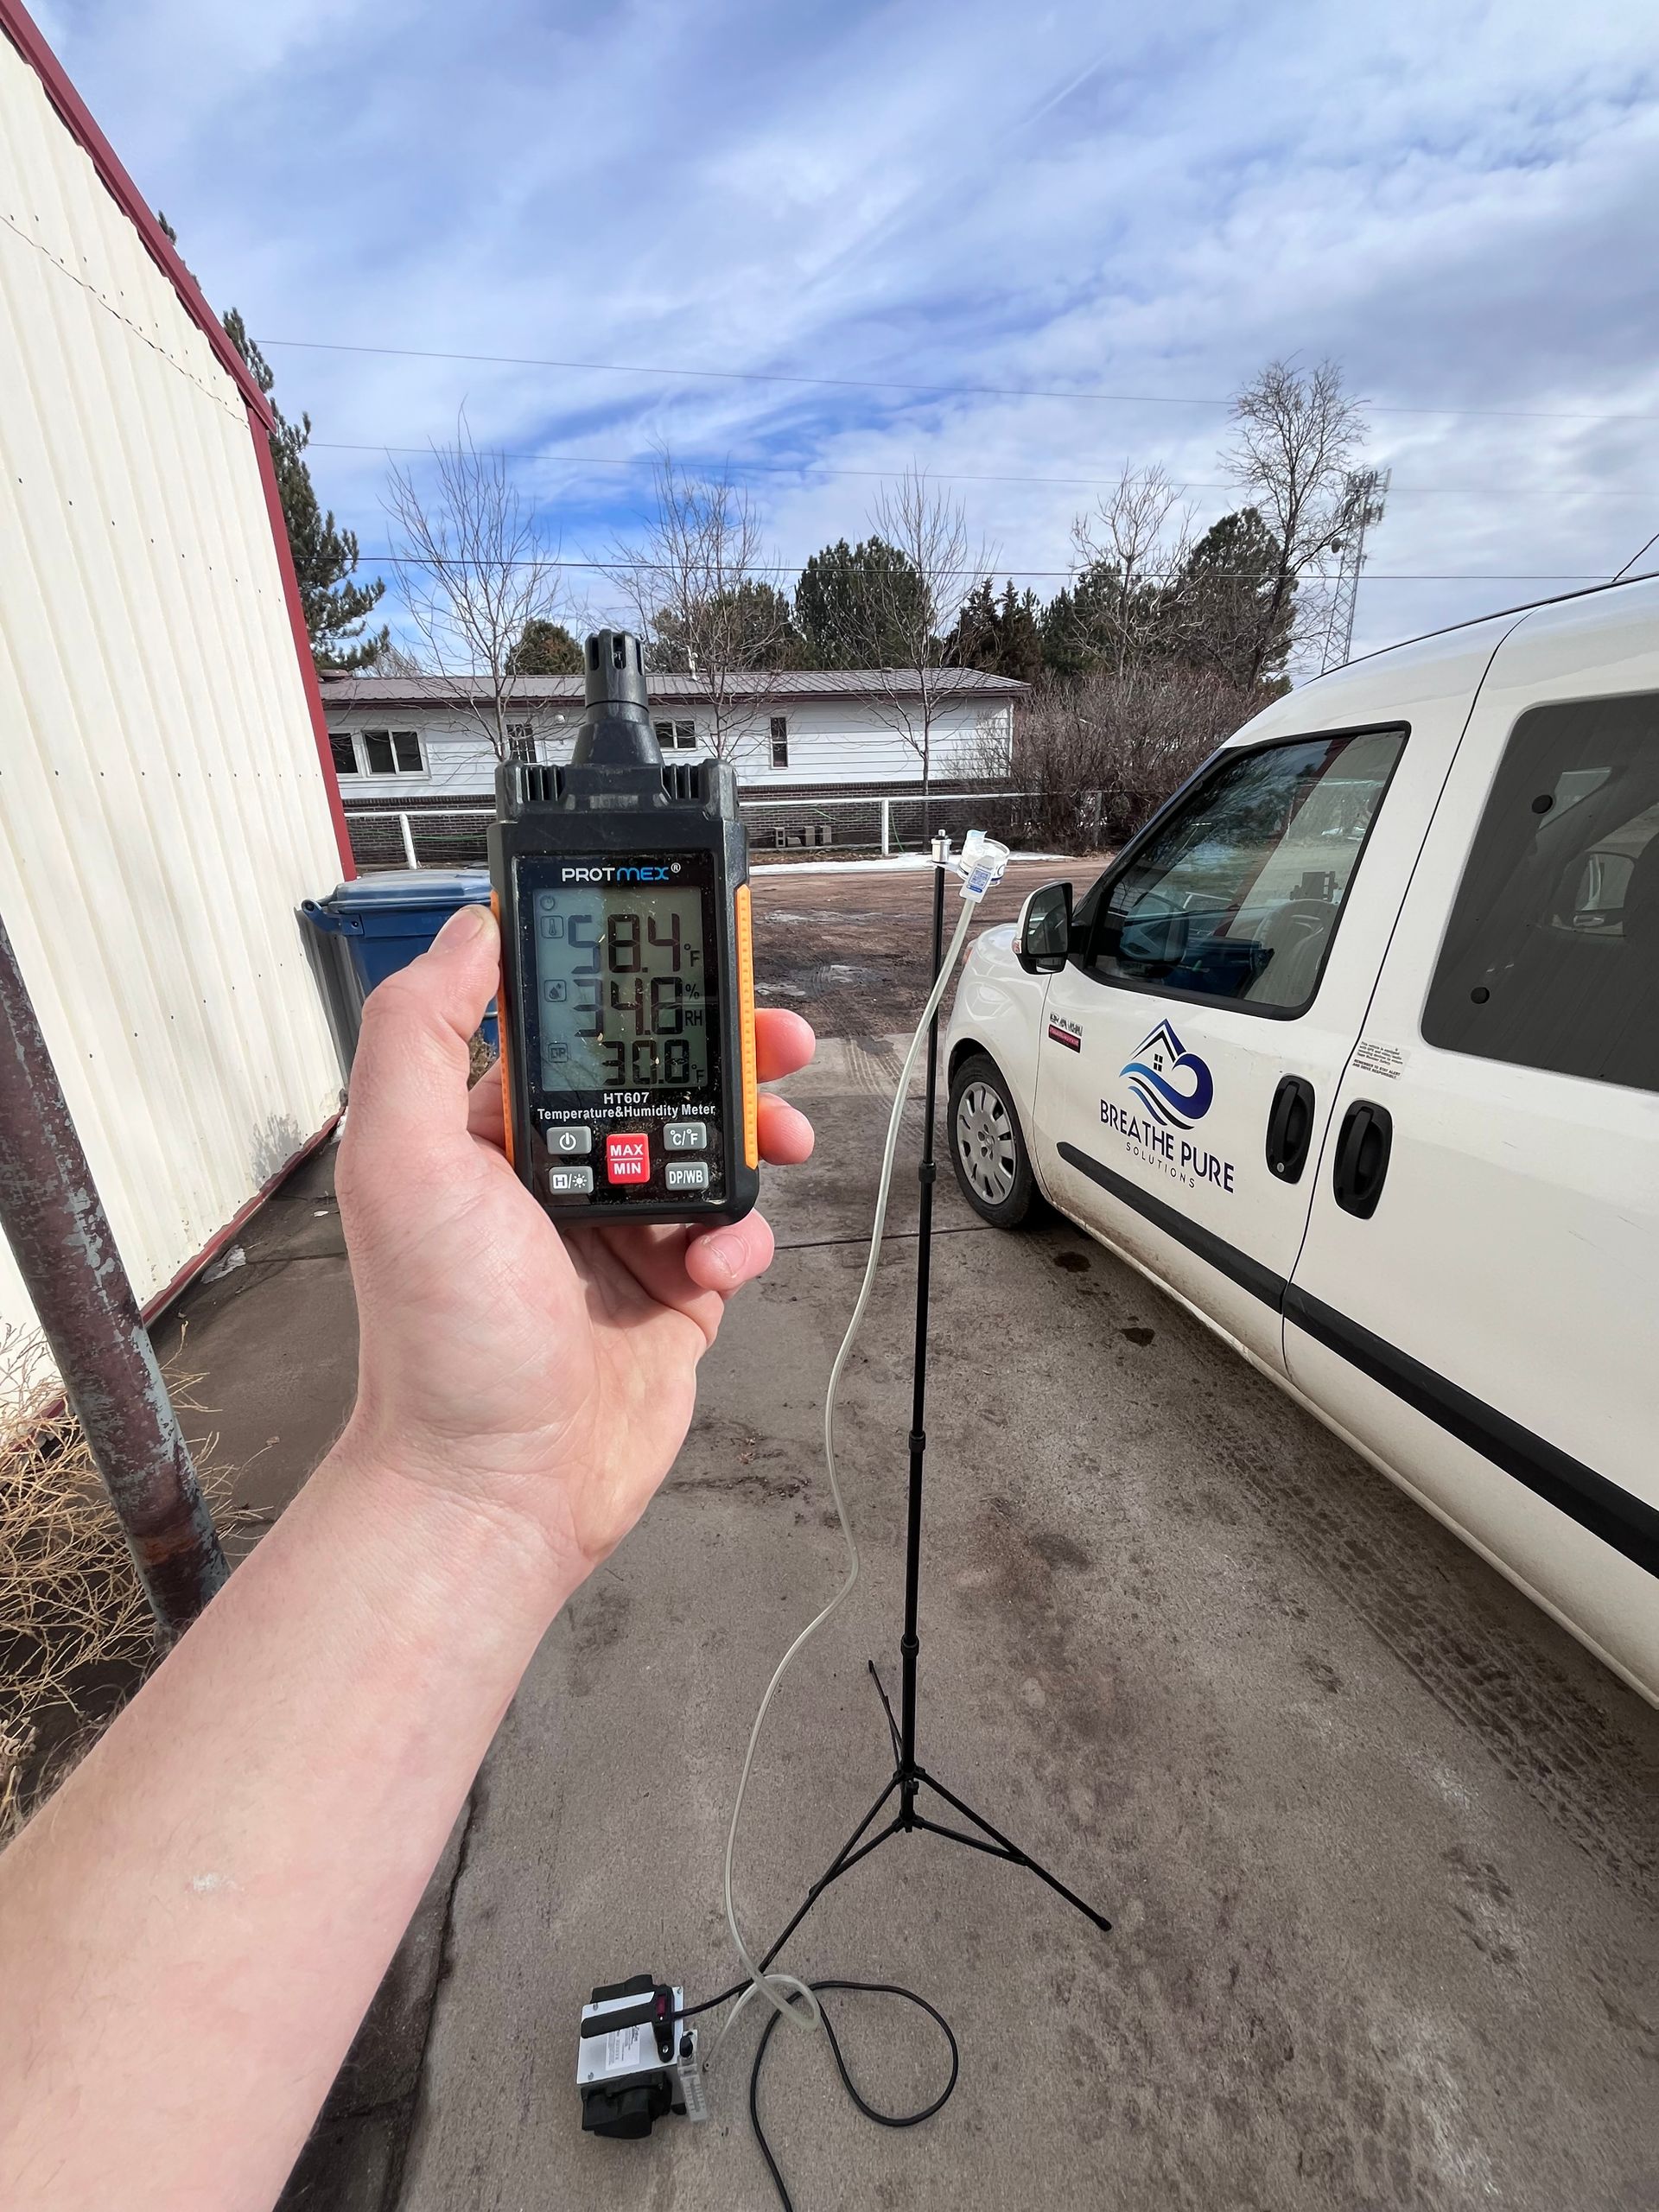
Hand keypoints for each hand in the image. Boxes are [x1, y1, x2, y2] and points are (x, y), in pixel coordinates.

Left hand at [335, 903, 813, 1594]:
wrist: (497, 1487)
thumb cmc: (439, 1340)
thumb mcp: (400, 1162)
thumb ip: (421, 1033)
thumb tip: (469, 930)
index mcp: (493, 1132)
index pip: (574, 1028)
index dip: (637, 988)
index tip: (688, 956)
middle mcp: (558, 1175)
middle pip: (664, 1078)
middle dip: (730, 1049)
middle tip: (780, 1036)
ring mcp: (621, 1234)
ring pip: (714, 1147)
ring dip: (756, 1133)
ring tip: (781, 1138)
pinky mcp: (674, 1295)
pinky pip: (735, 1232)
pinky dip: (747, 1232)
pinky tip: (721, 1257)